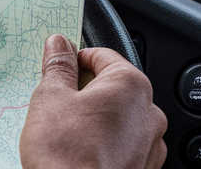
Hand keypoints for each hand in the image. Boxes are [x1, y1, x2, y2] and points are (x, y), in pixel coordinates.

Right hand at [20, 34, 167, 168]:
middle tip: (58, 104)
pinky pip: (125, 145)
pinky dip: (107, 143)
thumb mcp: (50, 99)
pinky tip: (84, 152)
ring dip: (98, 119)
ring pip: (120, 118)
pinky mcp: (145, 168)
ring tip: (69, 133)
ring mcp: (150, 144)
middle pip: (113, 87)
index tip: (58, 66)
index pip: (102, 55)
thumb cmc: (67, 157)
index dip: (74, 59)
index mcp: (130, 85)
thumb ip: (58, 66)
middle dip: (86, 93)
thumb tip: (59, 45)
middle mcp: (149, 112)